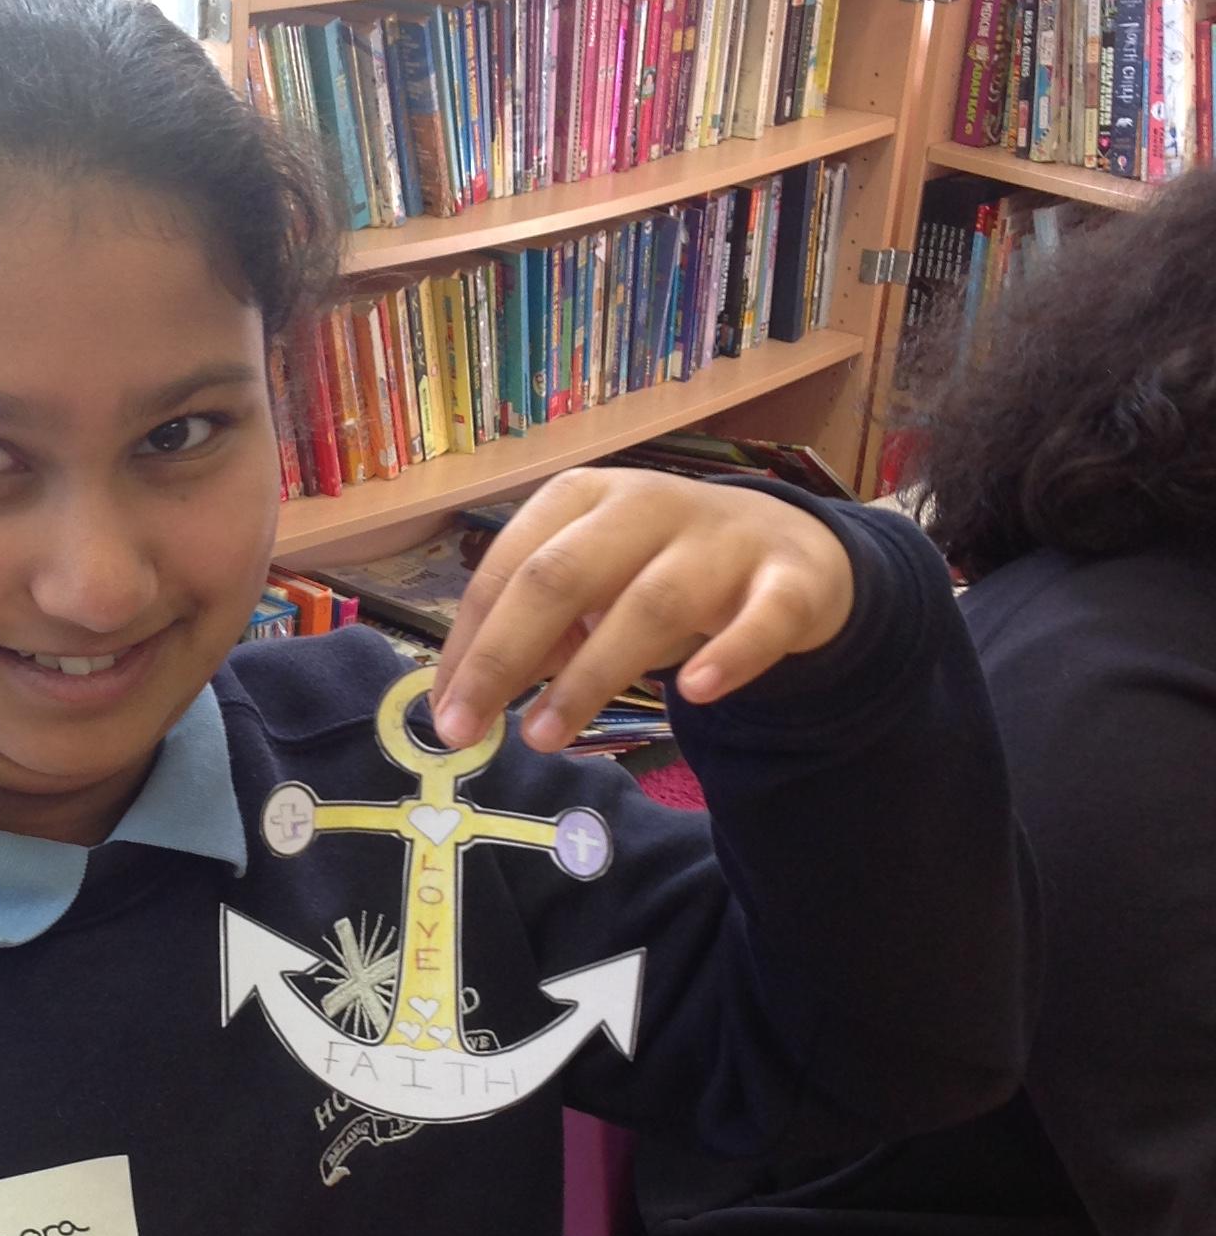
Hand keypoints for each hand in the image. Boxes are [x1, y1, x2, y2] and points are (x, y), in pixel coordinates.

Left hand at [432, 469, 854, 752]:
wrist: (790, 548)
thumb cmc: (661, 567)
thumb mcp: (591, 584)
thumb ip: (535, 632)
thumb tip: (466, 698)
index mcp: (583, 498)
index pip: (510, 567)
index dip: (470, 642)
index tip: (444, 712)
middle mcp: (646, 506)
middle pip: (562, 576)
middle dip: (504, 655)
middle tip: (467, 730)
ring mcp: (720, 542)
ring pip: (649, 604)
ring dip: (589, 676)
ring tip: (543, 737)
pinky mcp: (789, 581)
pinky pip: (763, 618)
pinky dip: (731, 652)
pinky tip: (696, 692)